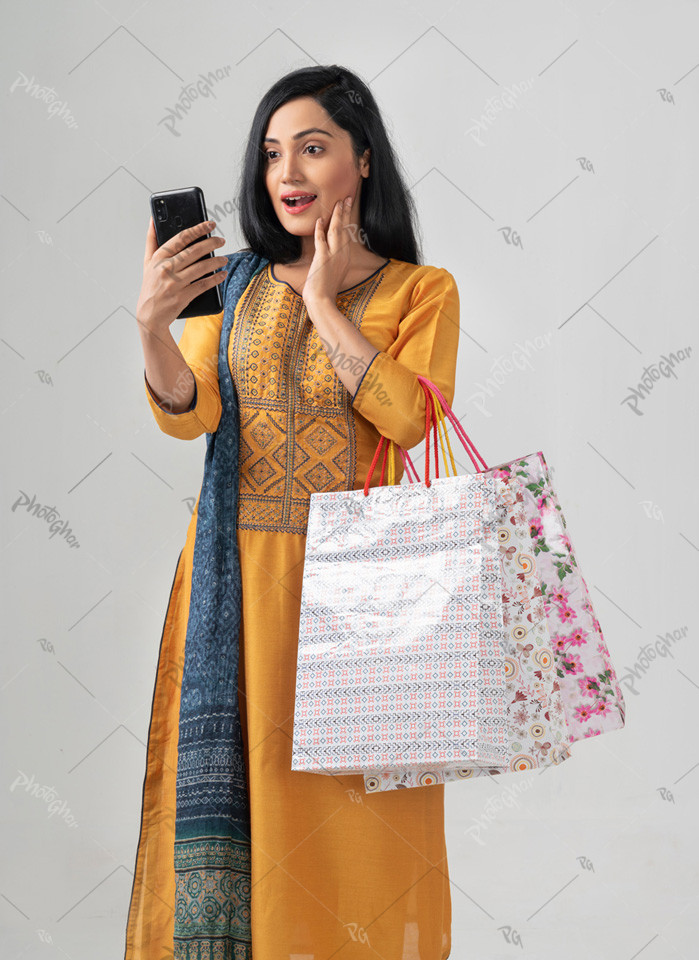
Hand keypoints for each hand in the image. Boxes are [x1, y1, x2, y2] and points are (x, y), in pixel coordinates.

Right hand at [136, 216, 227, 331]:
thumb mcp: (147, 262)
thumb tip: (153, 220)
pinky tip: (222, 274)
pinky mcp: (183, 297)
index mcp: (159, 258)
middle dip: (211, 243)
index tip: (210, 225)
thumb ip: (151, 240)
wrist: (149, 315)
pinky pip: (203, 285)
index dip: (198, 229)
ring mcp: (175, 284)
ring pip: (201, 267)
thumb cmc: (150, 287)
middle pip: (194, 251)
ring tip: (224, 258)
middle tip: (221, 240)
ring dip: (216, 261)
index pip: (181, 238)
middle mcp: (166, 269)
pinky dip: (215, 279)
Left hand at [302, 195, 354, 306]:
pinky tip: (320, 220)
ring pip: (336, 231)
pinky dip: (320, 230)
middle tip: (346, 197)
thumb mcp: (332, 273)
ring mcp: (333, 256)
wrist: (322, 301)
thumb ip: (332, 261)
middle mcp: (342, 255)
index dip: (346, 219)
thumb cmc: (325, 290)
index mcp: (345, 257)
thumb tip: (328, 252)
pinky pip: (321, 240)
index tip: (346, 206)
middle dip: (345, 212)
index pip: (347, 233)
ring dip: (337, 216)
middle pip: (344, 228)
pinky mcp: (323, 259)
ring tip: (338, 202)